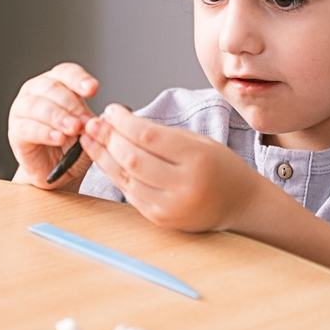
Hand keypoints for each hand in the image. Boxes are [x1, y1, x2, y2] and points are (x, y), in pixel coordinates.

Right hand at [9, 63, 97, 189]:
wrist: (57, 169)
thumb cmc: (71, 143)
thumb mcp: (87, 129)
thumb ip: (89, 122)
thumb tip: (95, 119)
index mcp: (57, 82)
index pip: (66, 72)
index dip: (79, 79)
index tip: (92, 89)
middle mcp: (36, 90)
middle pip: (52, 88)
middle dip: (72, 105)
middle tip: (85, 121)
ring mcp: (22, 109)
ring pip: (38, 106)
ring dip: (58, 117)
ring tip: (73, 129)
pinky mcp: (16, 131)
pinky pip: (28, 128)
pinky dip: (45, 133)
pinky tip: (58, 138)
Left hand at [80, 104, 260, 231]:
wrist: (239, 204)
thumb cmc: (220, 168)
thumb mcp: (199, 142)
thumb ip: (162, 135)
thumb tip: (121, 122)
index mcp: (197, 159)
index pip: (149, 137)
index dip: (124, 122)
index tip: (111, 110)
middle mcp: (184, 186)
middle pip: (133, 158)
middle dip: (108, 138)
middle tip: (93, 123)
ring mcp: (171, 206)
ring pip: (126, 178)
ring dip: (103, 156)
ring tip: (90, 139)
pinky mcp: (161, 219)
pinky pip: (130, 193)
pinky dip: (114, 174)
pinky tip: (104, 159)